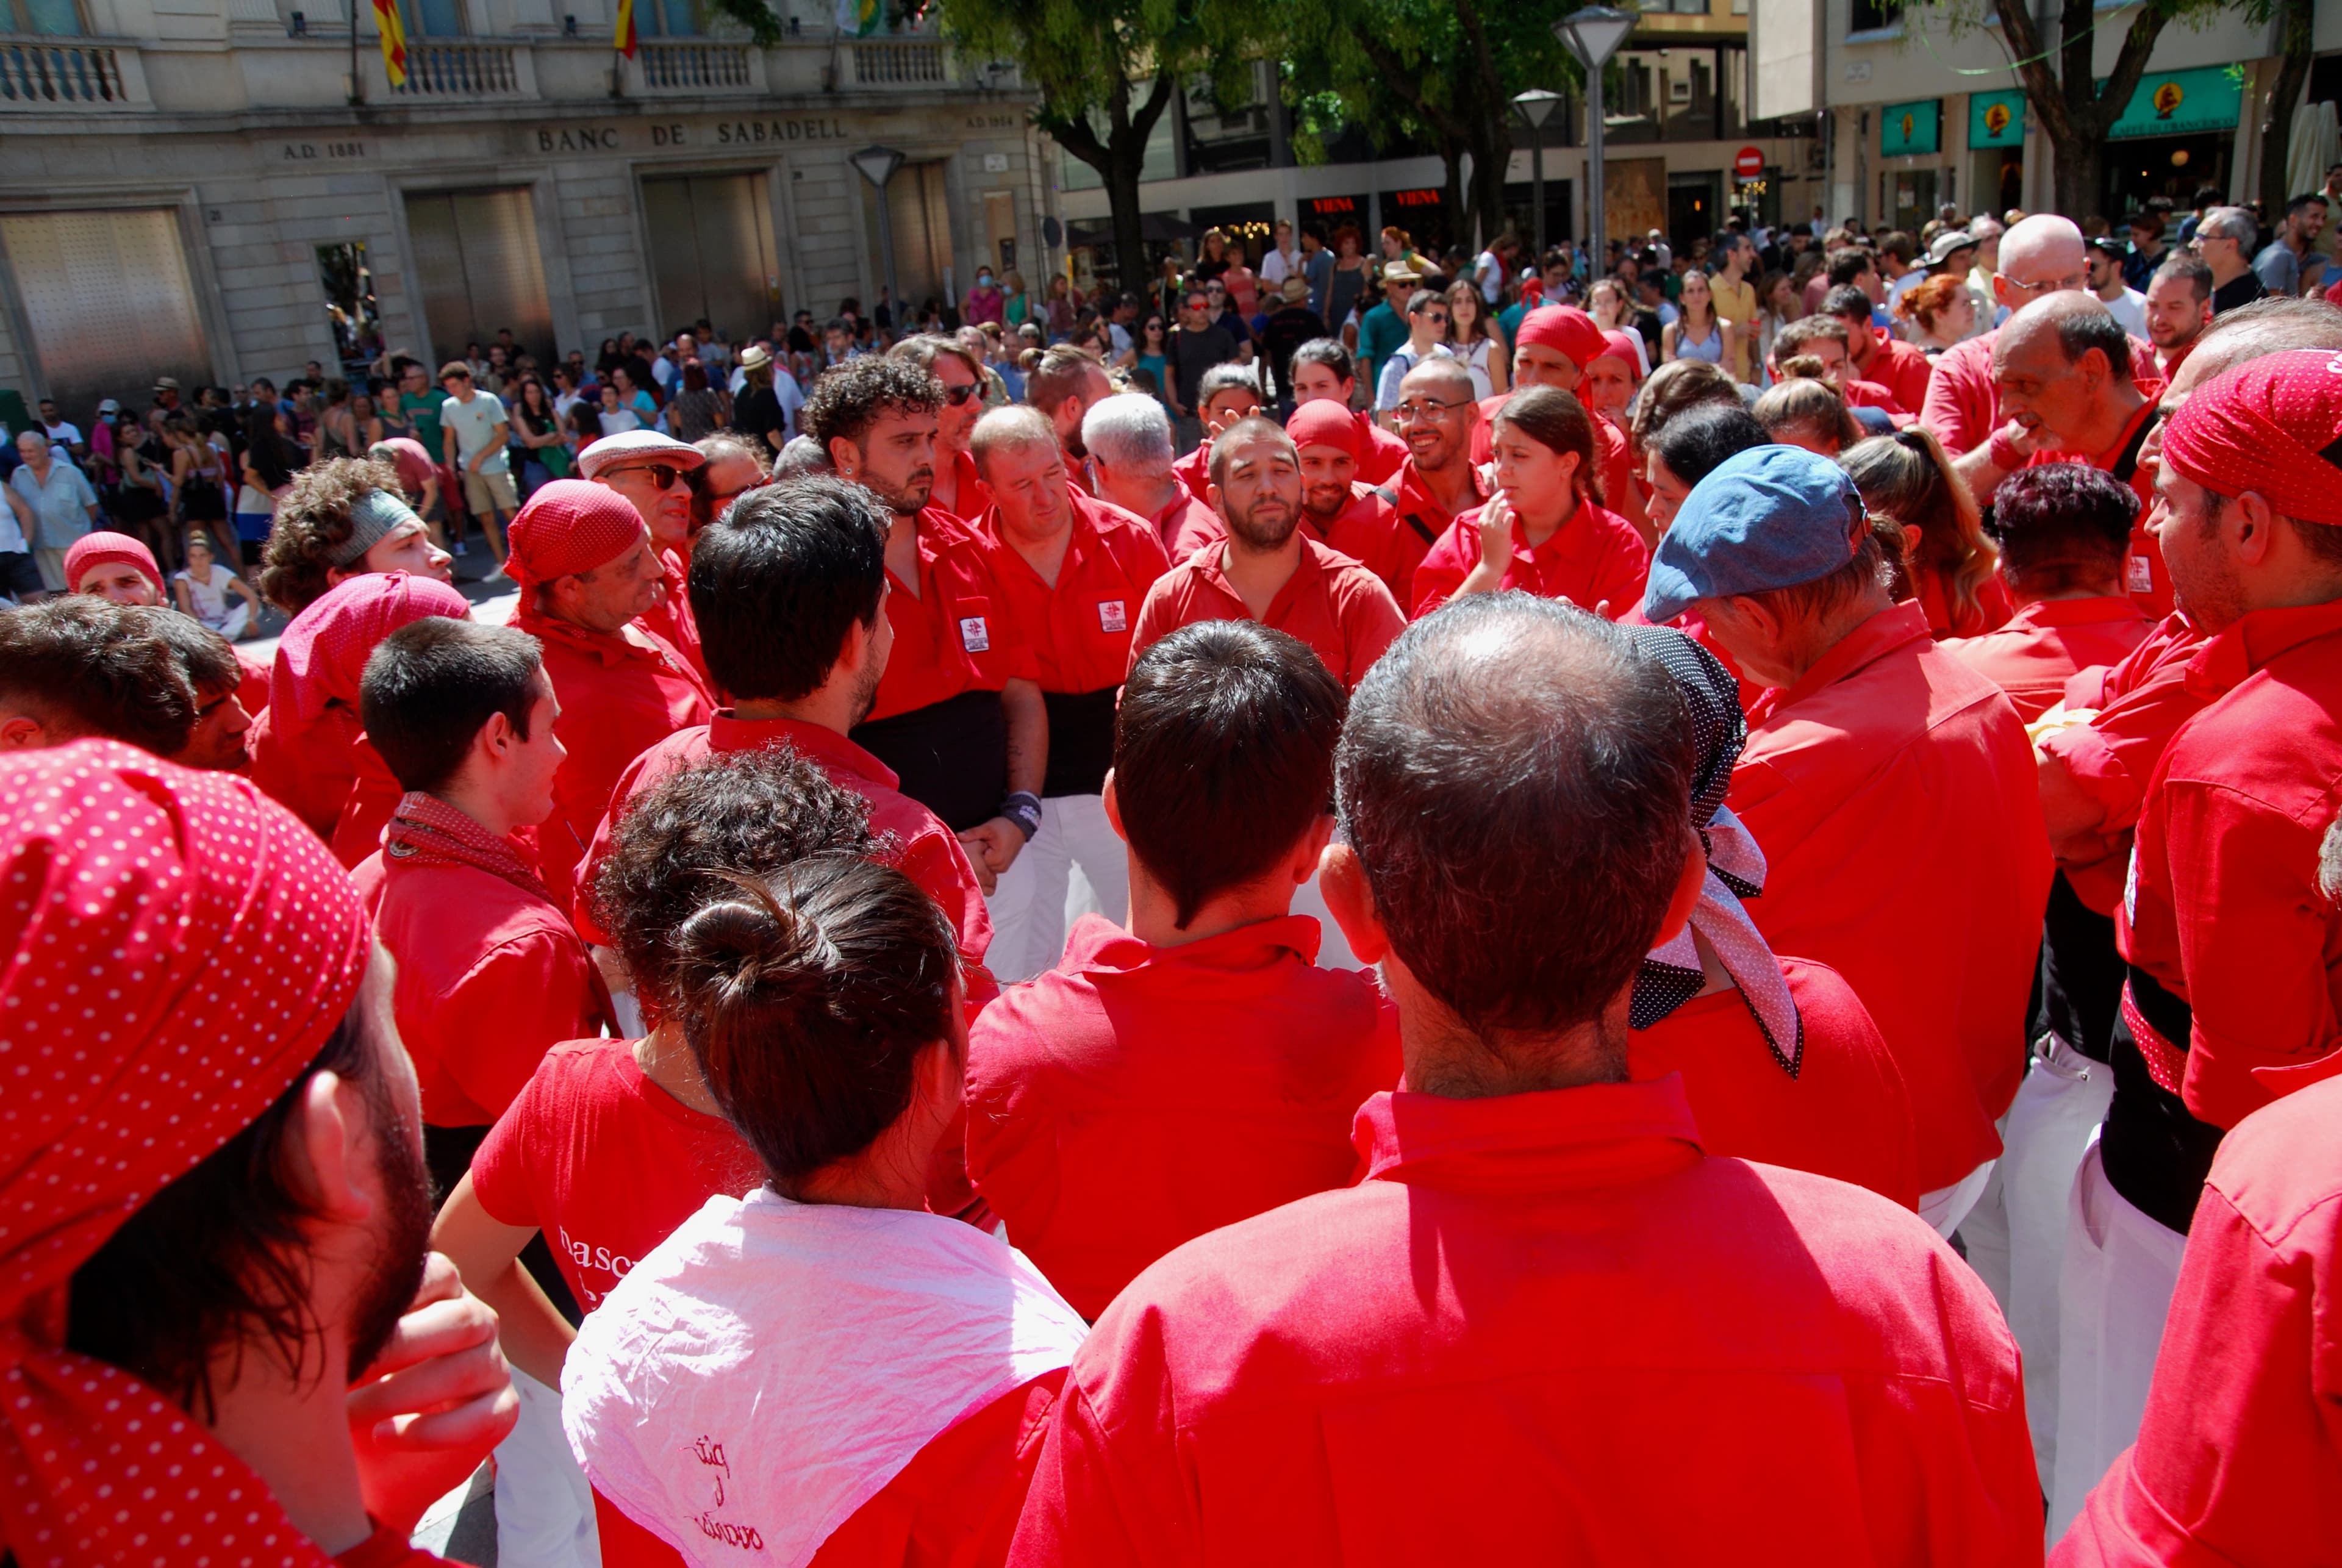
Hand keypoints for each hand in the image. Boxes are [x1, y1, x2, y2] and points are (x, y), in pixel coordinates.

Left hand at [346, 1252, 519, 1534]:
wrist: (374, 1460)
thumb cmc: (353, 1389)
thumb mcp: (349, 1352)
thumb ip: (349, 1326)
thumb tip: (321, 1317)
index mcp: (443, 1293)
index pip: (438, 1274)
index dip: (397, 1296)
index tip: (343, 1325)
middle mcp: (477, 1321)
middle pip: (458, 1320)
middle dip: (396, 1349)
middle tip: (341, 1375)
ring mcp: (493, 1364)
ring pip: (466, 1369)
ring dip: (401, 1394)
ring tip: (350, 1415)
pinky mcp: (502, 1409)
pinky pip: (481, 1417)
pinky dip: (429, 1430)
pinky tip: (385, 1436)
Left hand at [959, 817, 1026, 879]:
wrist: (1019, 826)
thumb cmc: (1004, 827)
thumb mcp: (987, 828)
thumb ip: (973, 833)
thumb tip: (959, 836)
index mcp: (996, 860)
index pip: (976, 864)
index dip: (970, 855)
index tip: (967, 848)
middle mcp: (1000, 868)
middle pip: (981, 868)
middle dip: (975, 859)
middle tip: (973, 847)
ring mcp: (1002, 868)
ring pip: (985, 869)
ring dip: (981, 861)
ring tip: (980, 849)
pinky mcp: (1003, 866)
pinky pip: (990, 867)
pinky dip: (986, 861)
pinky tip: (984, 853)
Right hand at [1476, 493, 1513, 572]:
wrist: (1491, 565)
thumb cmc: (1490, 551)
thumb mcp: (1485, 534)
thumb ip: (1488, 524)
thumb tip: (1495, 516)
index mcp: (1481, 520)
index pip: (1489, 503)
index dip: (1498, 496)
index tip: (1506, 492)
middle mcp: (1486, 521)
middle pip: (1495, 501)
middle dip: (1504, 494)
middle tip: (1513, 490)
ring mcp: (1494, 526)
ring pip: (1502, 506)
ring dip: (1510, 501)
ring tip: (1518, 499)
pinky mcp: (1503, 532)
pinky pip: (1510, 516)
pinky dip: (1513, 514)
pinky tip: (1516, 515)